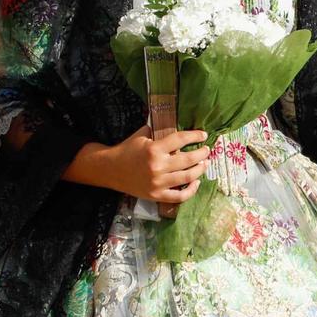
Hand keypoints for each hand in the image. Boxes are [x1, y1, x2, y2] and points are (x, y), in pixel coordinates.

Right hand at [90, 125, 209, 203]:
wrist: (110, 170)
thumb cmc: (127, 150)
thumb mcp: (141, 135)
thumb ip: (158, 129)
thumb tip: (176, 121)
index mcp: (154, 149)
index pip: (181, 140)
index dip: (195, 136)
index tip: (204, 135)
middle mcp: (157, 166)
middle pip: (188, 160)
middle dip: (202, 154)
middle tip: (207, 150)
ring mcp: (157, 183)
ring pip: (188, 177)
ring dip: (200, 170)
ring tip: (205, 164)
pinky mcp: (156, 195)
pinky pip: (180, 196)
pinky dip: (192, 190)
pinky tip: (196, 182)